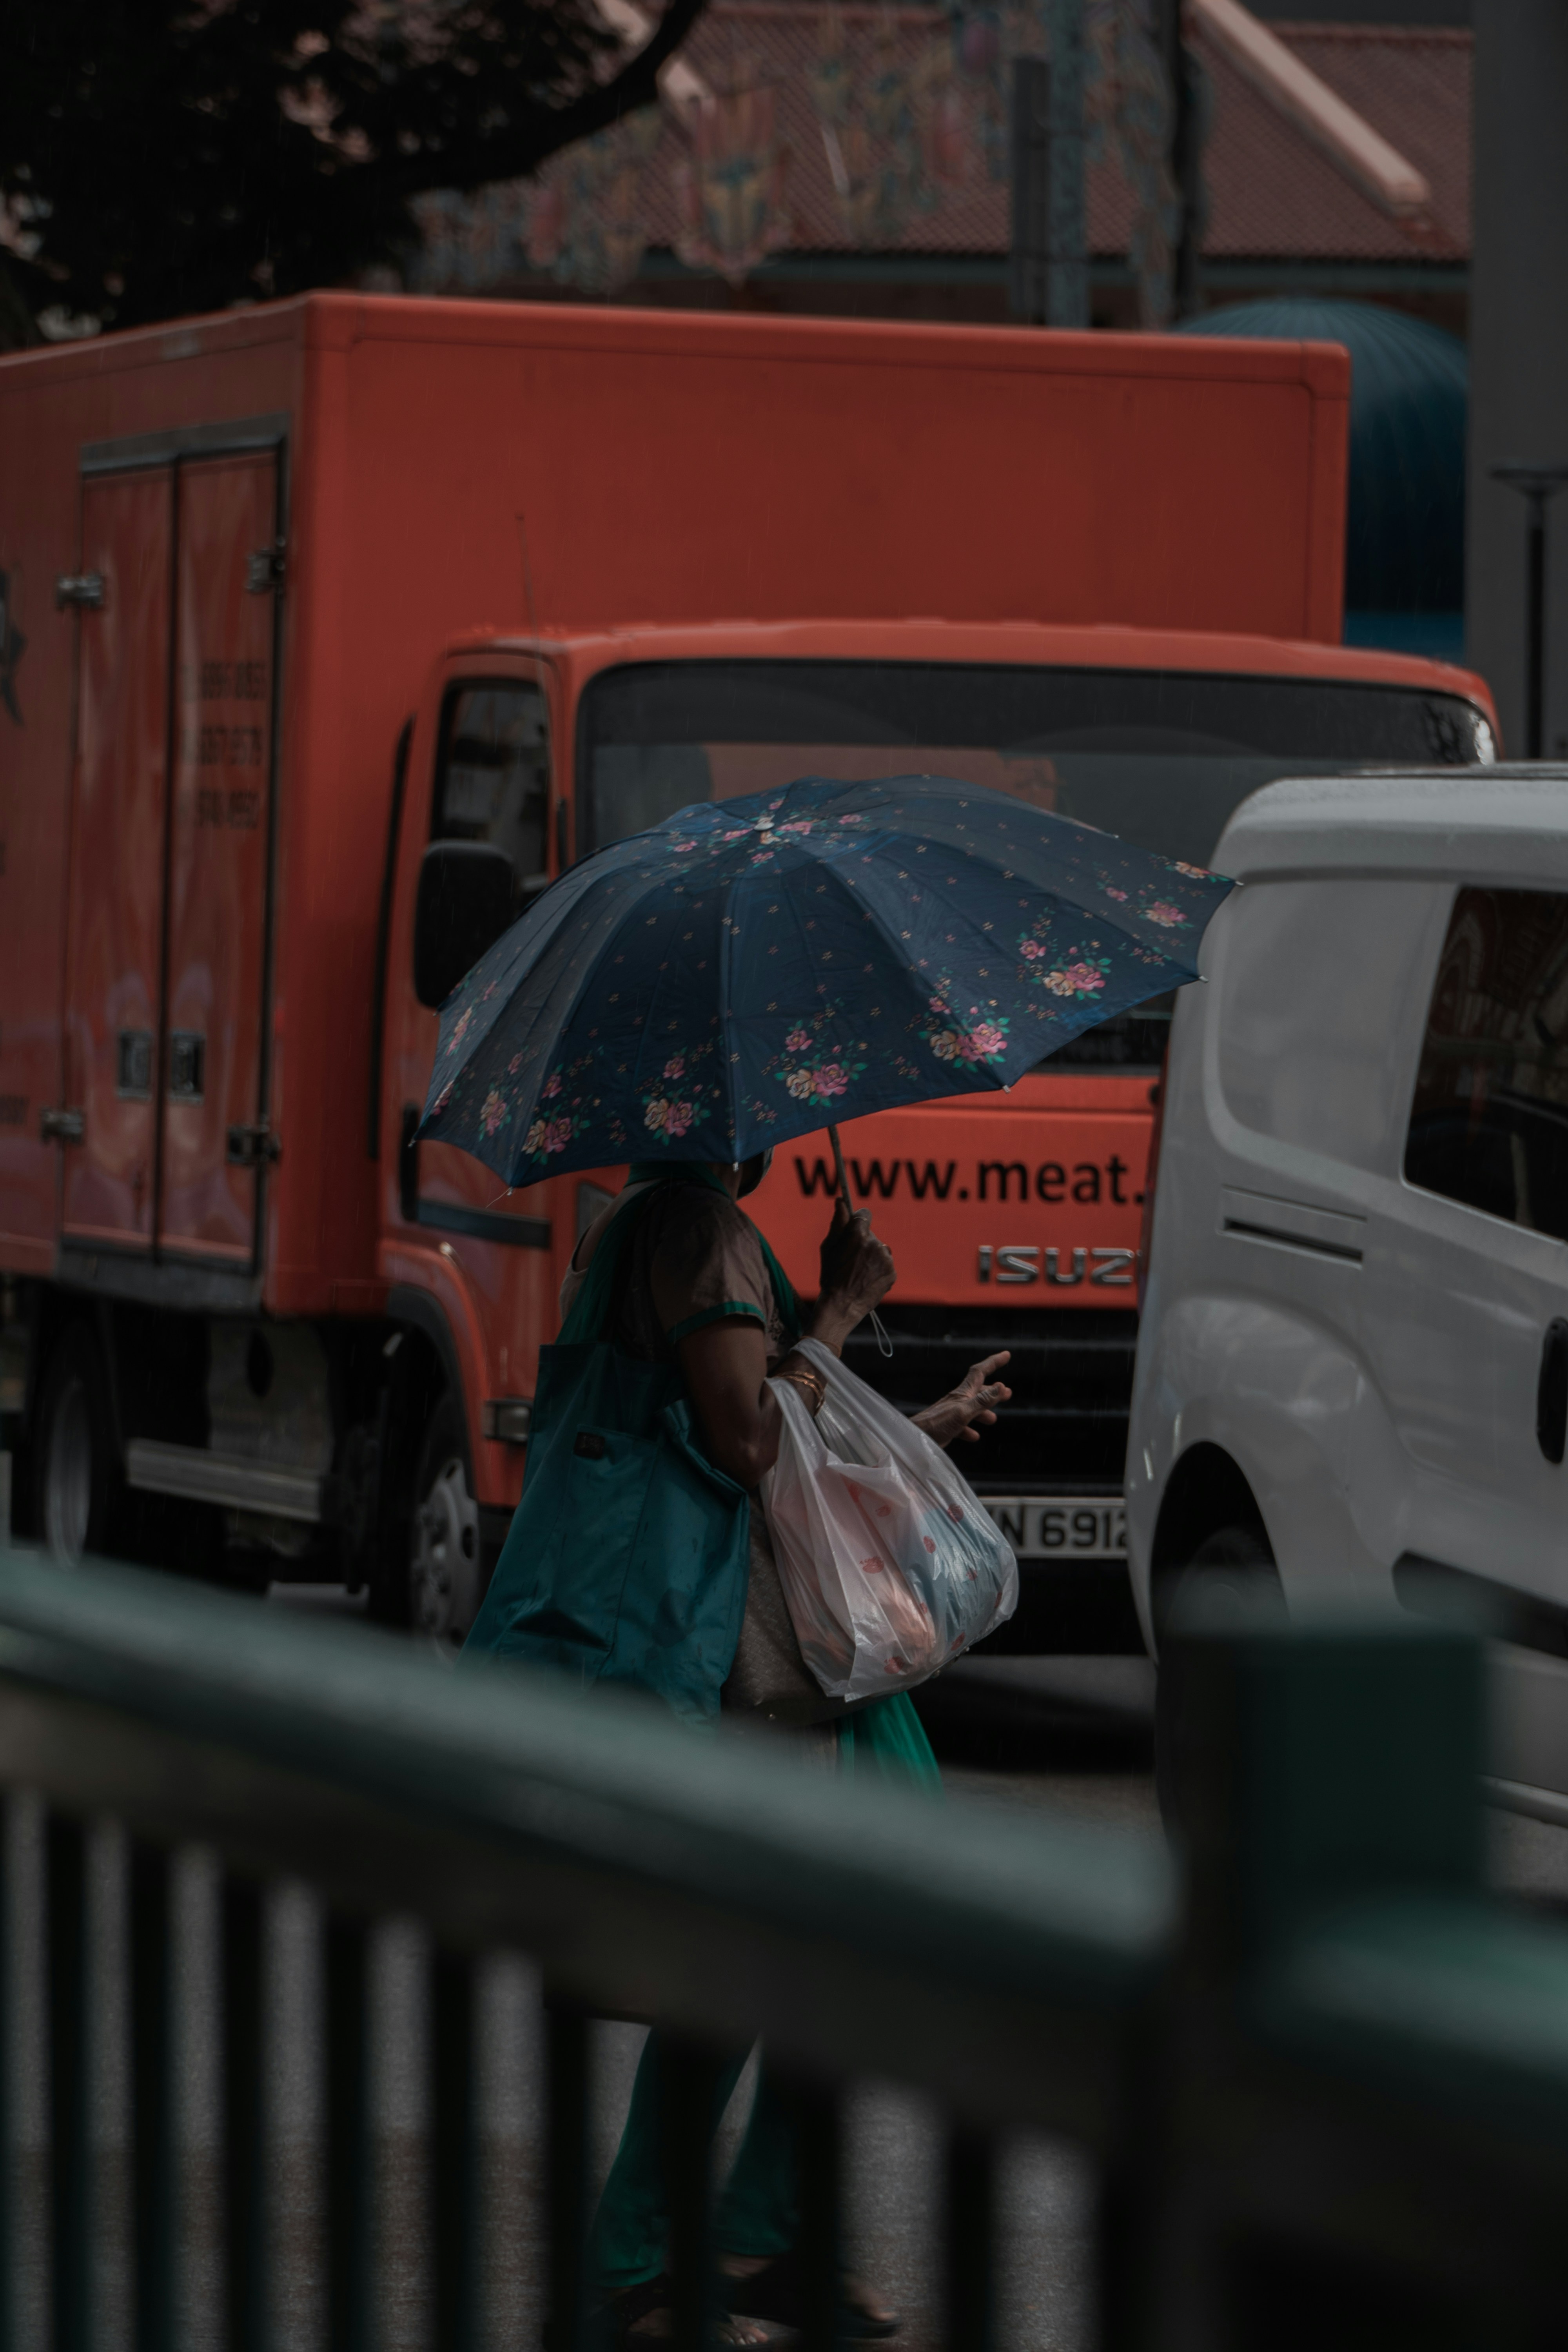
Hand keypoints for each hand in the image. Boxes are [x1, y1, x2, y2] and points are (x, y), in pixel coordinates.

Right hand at [811, 1196, 894, 1350]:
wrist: (842, 1306)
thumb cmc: (830, 1276)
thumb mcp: (828, 1247)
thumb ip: (838, 1222)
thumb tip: (840, 1200)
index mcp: (858, 1235)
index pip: (864, 1215)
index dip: (858, 1220)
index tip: (855, 1226)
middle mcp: (876, 1244)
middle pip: (871, 1235)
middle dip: (863, 1243)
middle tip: (851, 1259)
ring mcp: (886, 1260)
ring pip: (880, 1250)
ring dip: (872, 1257)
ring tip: (858, 1272)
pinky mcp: (892, 1273)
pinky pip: (885, 1265)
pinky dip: (878, 1270)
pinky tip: (866, 1279)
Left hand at [911, 1352, 1011, 1448]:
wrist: (915, 1438)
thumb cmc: (937, 1424)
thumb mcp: (963, 1413)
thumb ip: (982, 1401)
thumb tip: (1001, 1386)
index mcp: (963, 1393)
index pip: (980, 1372)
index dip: (993, 1362)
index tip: (1006, 1355)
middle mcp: (958, 1400)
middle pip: (979, 1391)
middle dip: (994, 1391)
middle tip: (1008, 1394)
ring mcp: (952, 1413)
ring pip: (972, 1409)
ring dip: (984, 1412)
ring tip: (993, 1419)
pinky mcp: (947, 1426)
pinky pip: (962, 1425)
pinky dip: (970, 1429)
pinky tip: (974, 1436)